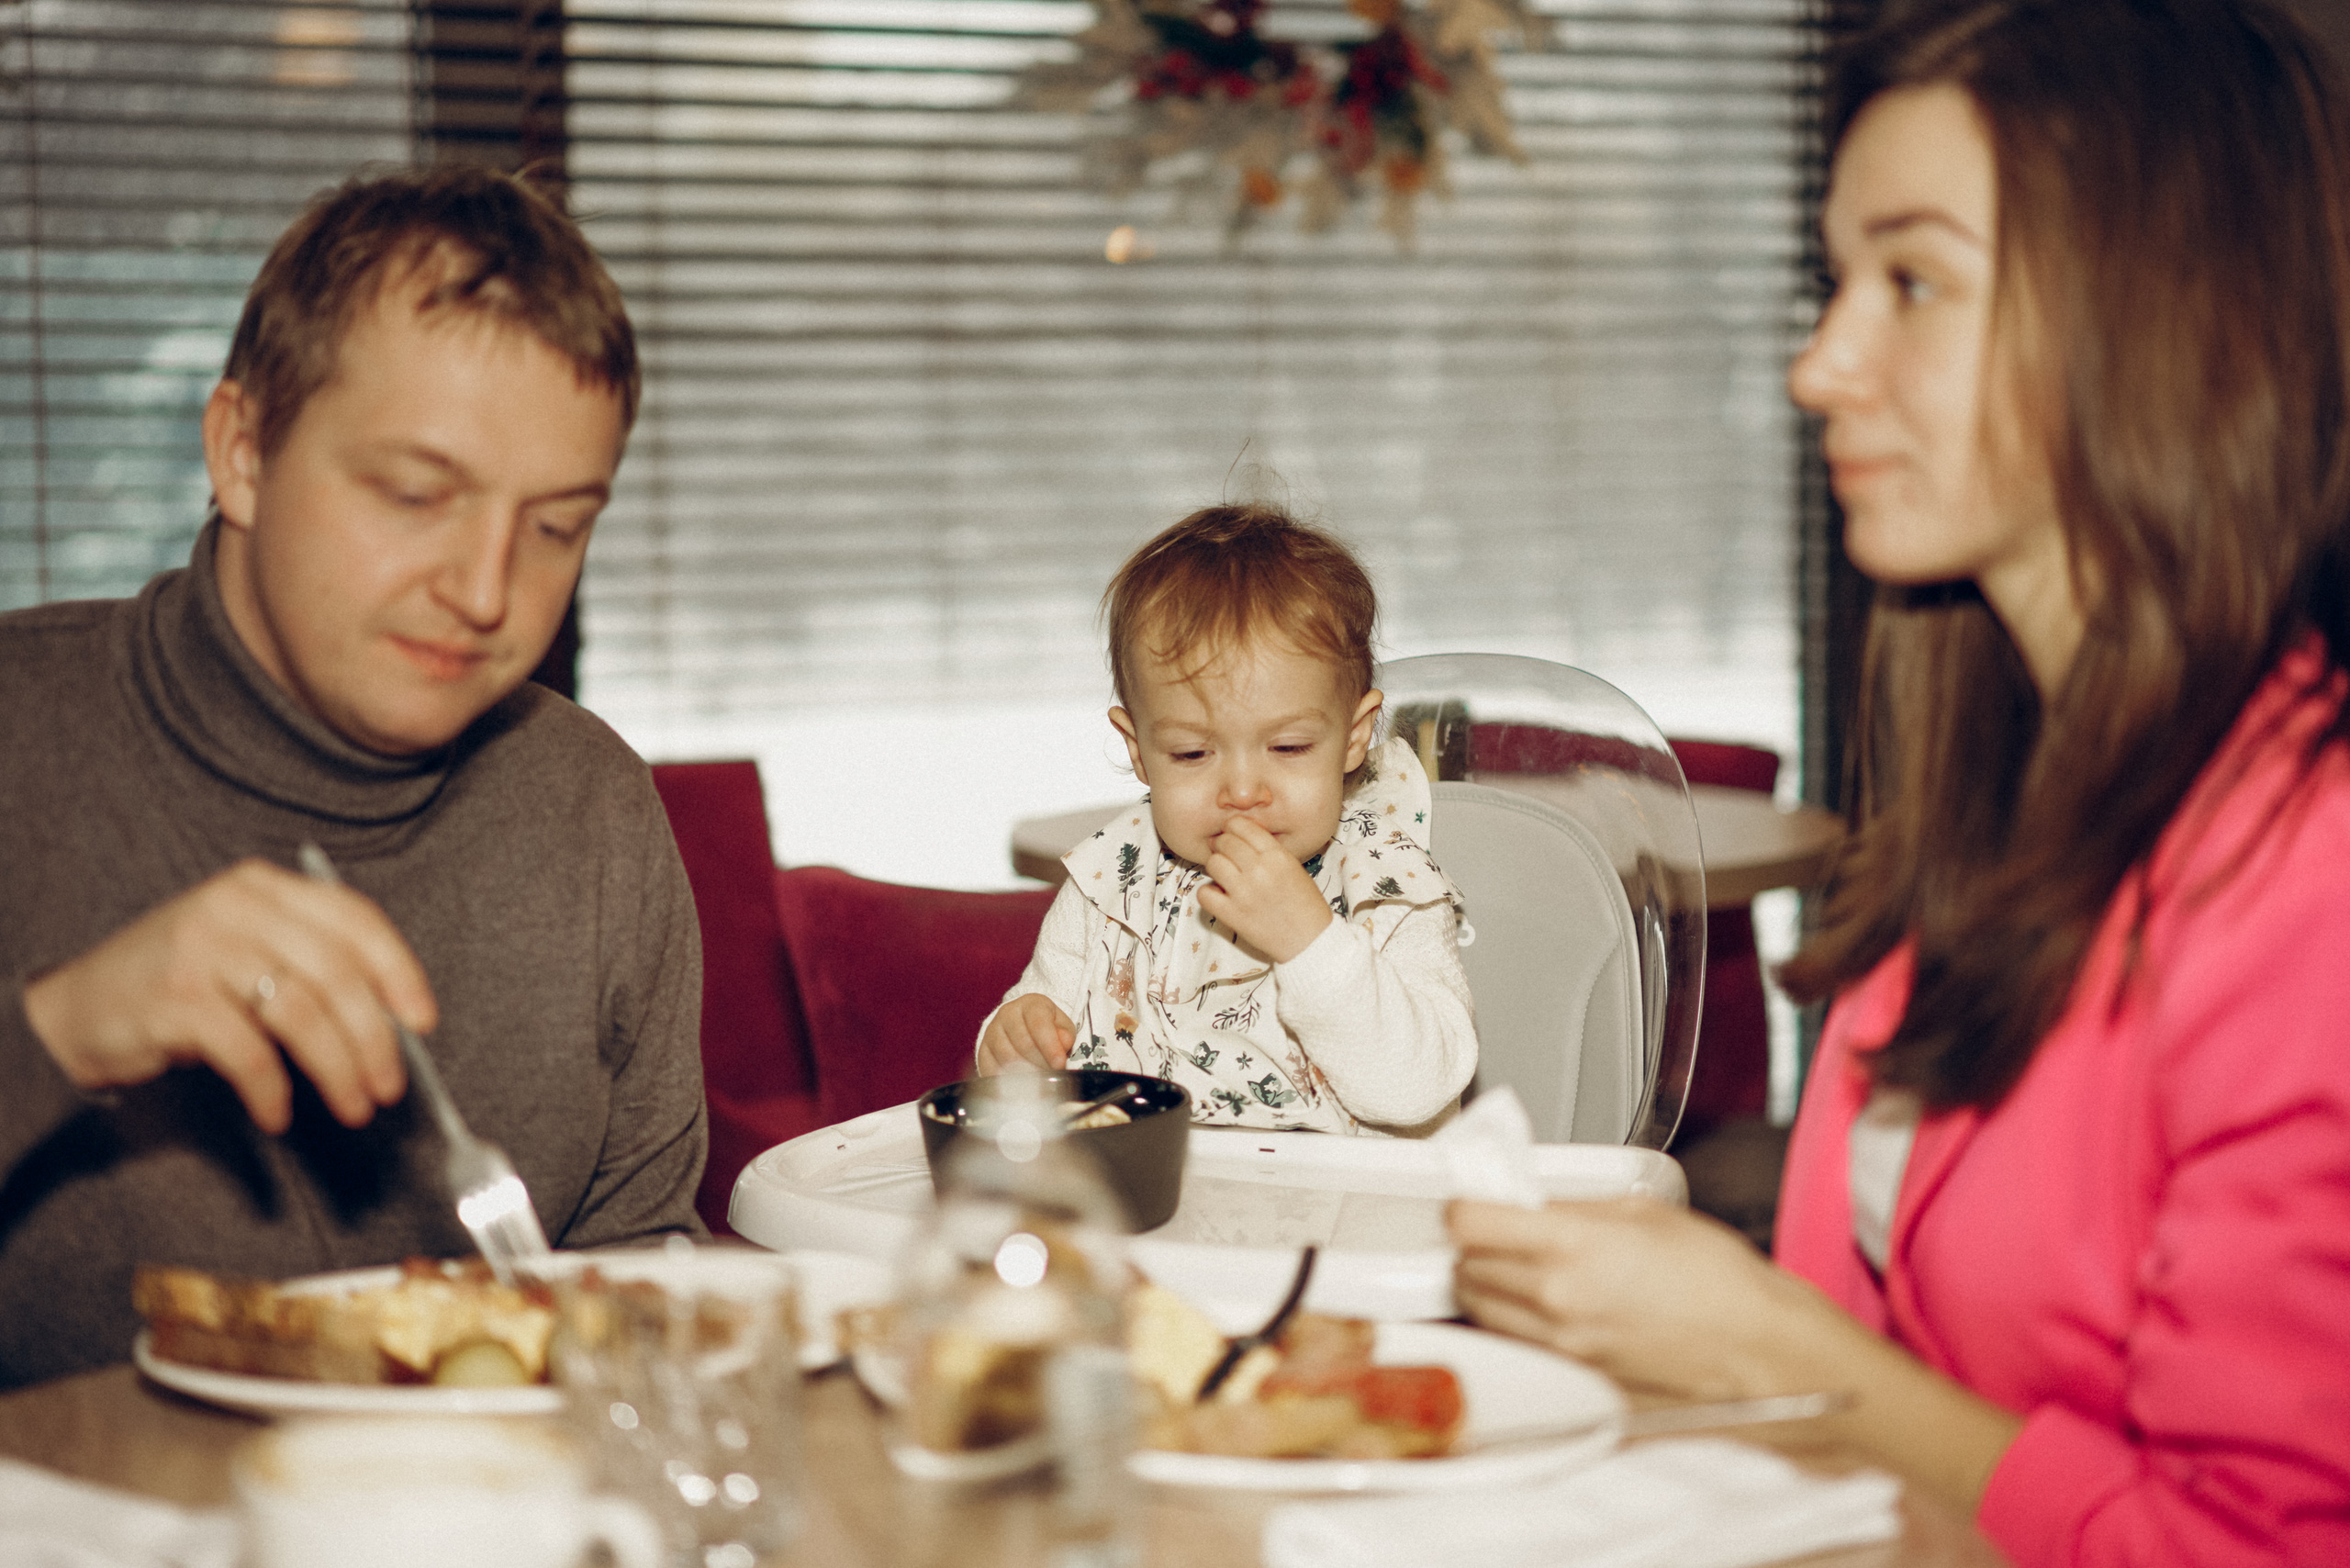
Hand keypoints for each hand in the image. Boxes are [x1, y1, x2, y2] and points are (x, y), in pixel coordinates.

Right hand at [21, 859, 432, 1134]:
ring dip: (337, 1070)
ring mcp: (203, 949)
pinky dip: (272, 1090)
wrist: (77, 1008)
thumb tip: (390, 1021)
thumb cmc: (182, 985)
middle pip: (337, 973)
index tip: (423, 1021)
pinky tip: (278, 1115)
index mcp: (266, 887)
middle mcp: (237, 907)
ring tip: (352, 1107)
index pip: (356, 918)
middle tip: (388, 1086)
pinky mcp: (175, 999)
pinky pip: (248, 1052)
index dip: (399, 971)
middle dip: (374, 1038)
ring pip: (302, 1012)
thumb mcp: (247, 950)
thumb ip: (309, 964)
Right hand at [976, 993, 1073, 1073]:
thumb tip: (1064, 1042)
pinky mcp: (983, 1050)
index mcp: (1031, 1004)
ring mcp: (992, 1031)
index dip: (1050, 1046)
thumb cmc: (1048, 1029)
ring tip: (1039, 1080)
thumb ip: (1065, 1035)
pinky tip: (1020, 1084)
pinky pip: (991, 1068)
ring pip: (1007, 1058)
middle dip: (1041, 1063)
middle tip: (1051, 1075)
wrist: (1024, 1027)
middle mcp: (1007, 1014)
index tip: (1059, 1064)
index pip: (1039, 1024)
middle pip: (1023, 1043)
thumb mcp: (1062, 1027)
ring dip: (1026, 1073)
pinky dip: (1007, 1080)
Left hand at [1196, 816, 1332, 962]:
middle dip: (1223, 845)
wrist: (1310, 940)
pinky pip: (1204, 893)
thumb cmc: (1305, 903)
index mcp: (1277, 856)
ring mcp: (1244, 893)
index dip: (1233, 827)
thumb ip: (1269, 850)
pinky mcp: (1233, 915)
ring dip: (1216, 867)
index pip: (1242, 826)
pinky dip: (1208, 893)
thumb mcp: (1294, 867)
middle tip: (1227, 855)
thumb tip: (1239, 835)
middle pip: (1225, 842)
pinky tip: (1219, 895)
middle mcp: (1259, 870)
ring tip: (1225, 876)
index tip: (1233, 835)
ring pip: (1213, 863)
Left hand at [1449, 1197, 2023, 1508]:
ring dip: (1485, 1287)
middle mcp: (1555, 1300)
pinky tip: (1543, 1307)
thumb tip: (1532, 1204)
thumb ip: (1577, 1207)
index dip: (1462, 1207)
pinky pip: (1518, 1346)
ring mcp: (1562, 1346)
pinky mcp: (1574, 1378)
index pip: (1468, 1224)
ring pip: (1482, 1312)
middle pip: (1464, 1270)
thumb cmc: (1721, 1282)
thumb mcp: (1646, 1213)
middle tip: (1494, 1232)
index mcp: (1571, 1247)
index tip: (1472, 1202)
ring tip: (1516, 1268)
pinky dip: (1515, 1325)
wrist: (1761, 1351)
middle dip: (1471, 1248)